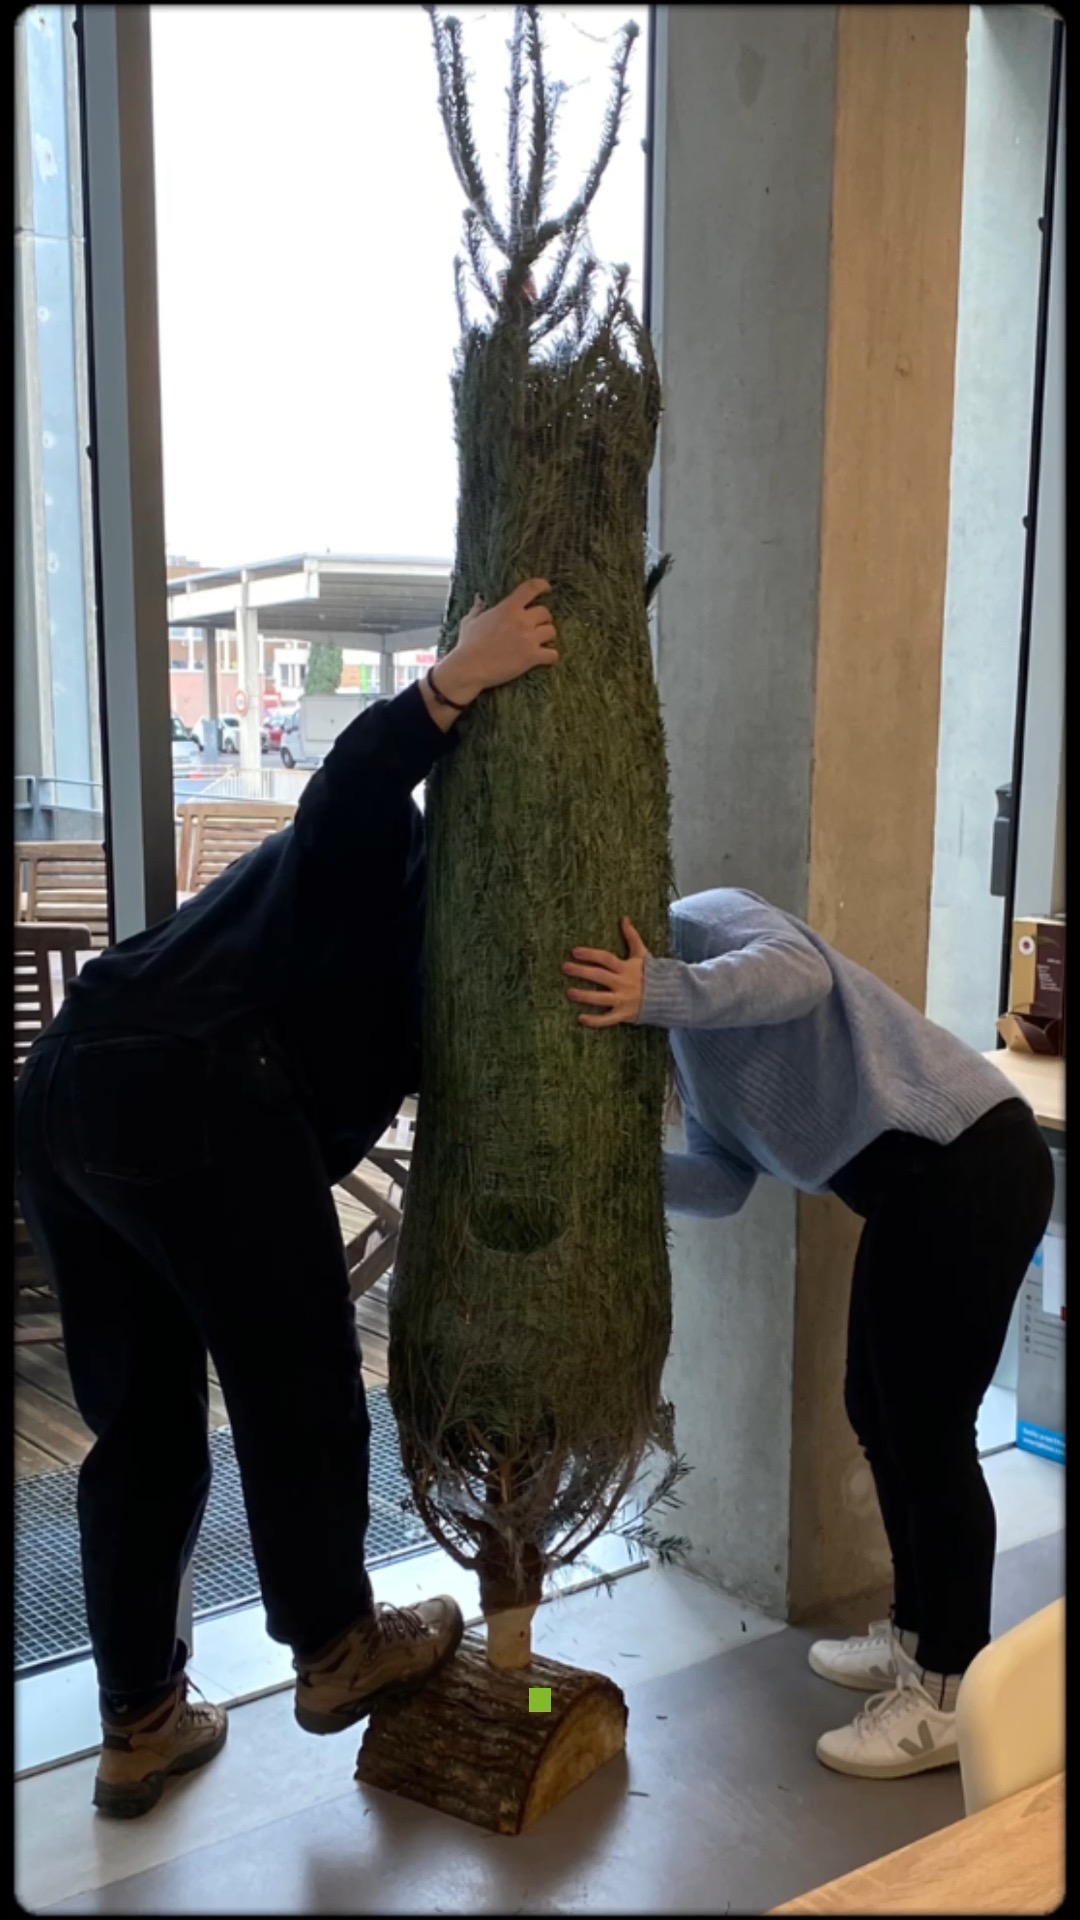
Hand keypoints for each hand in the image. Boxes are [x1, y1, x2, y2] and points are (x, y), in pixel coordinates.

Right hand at [436, 580, 557, 707]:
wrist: (469, 668)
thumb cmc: (467, 645)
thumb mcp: (470, 622)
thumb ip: (478, 609)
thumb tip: (478, 599)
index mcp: (507, 608)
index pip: (531, 588)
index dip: (542, 585)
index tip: (546, 588)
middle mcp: (521, 620)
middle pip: (545, 613)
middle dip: (543, 619)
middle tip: (537, 627)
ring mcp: (528, 639)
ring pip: (551, 632)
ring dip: (547, 637)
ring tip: (540, 643)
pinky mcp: (532, 657)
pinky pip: (552, 654)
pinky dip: (550, 656)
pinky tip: (545, 658)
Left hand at [563, 918, 649, 1026]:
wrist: (669, 995)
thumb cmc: (652, 974)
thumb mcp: (642, 954)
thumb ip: (632, 937)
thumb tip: (624, 918)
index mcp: (626, 967)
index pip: (605, 959)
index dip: (590, 954)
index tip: (574, 952)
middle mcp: (623, 983)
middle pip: (599, 976)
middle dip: (581, 971)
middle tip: (565, 967)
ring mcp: (623, 1000)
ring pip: (601, 998)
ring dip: (584, 996)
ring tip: (569, 992)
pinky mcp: (624, 1014)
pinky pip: (608, 1019)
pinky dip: (595, 1021)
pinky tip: (580, 1019)